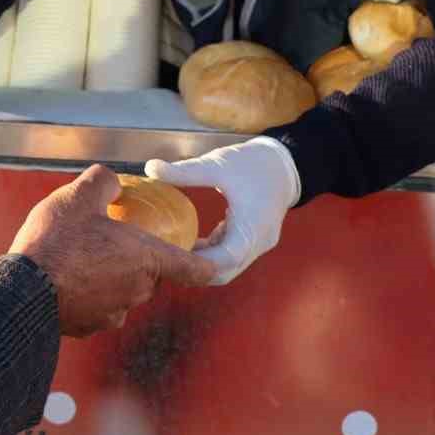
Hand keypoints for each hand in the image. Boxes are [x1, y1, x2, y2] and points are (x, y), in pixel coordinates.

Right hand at [9, 165, 215, 336]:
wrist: (21, 290)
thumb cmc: (56, 241)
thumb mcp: (78, 196)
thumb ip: (103, 182)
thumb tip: (112, 181)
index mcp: (146, 259)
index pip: (193, 269)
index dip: (205, 263)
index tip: (209, 260)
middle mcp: (137, 290)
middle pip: (151, 276)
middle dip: (139, 260)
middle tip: (114, 239)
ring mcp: (112, 313)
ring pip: (122, 291)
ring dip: (110, 277)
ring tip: (82, 257)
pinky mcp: (88, 326)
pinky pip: (96, 306)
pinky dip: (87, 292)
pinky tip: (64, 277)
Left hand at [142, 137, 300, 284]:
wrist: (285, 163)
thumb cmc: (252, 163)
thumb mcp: (217, 164)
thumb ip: (184, 170)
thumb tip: (149, 167)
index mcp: (252, 227)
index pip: (224, 260)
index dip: (197, 264)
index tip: (170, 257)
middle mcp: (259, 242)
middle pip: (225, 271)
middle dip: (196, 269)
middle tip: (166, 258)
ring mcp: (260, 244)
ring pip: (230, 267)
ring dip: (204, 262)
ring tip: (176, 250)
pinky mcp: (257, 241)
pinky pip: (234, 256)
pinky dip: (215, 254)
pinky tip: (195, 242)